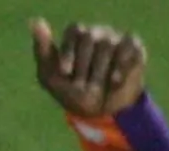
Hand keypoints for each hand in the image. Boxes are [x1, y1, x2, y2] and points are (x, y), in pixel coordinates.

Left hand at [31, 19, 145, 117]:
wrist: (100, 111)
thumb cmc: (72, 92)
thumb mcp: (50, 76)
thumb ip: (42, 50)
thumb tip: (35, 21)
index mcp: (77, 36)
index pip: (74, 31)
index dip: (68, 51)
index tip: (65, 72)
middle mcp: (97, 33)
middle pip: (89, 37)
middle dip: (83, 66)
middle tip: (81, 84)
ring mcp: (116, 39)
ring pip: (108, 45)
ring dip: (99, 72)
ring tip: (97, 86)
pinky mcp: (134, 48)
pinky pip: (128, 49)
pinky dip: (119, 68)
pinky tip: (114, 82)